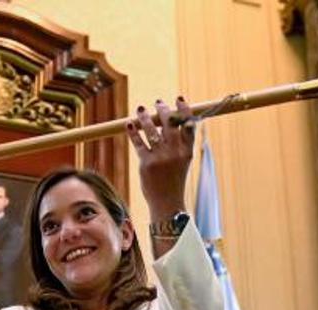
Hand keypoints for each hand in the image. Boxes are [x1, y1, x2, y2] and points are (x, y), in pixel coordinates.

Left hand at [126, 96, 195, 221]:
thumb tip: (170, 119)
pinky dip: (133, 131)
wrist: (167, 202)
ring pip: (151, 129)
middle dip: (163, 109)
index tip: (179, 99)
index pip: (188, 124)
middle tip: (158, 103)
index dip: (184, 110)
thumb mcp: (183, 161)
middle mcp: (175, 152)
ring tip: (141, 109)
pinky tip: (129, 124)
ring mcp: (160, 157)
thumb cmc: (174, 179)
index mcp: (187, 151)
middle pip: (170, 123)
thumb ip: (180, 142)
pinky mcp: (146, 163)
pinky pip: (138, 142)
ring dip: (145, 116)